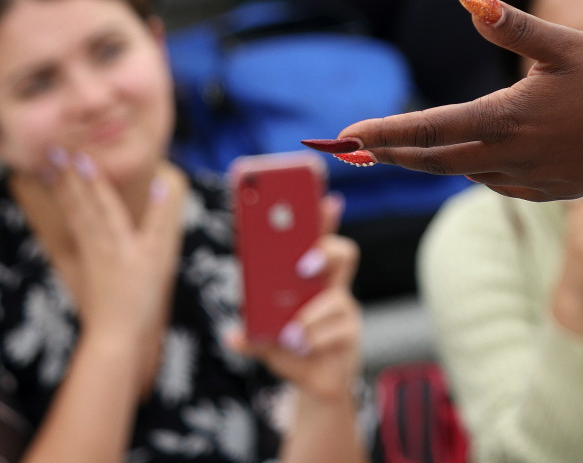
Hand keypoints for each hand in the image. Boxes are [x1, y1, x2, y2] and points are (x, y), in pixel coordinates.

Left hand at [48, 155, 187, 349]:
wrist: (117, 334)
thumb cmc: (140, 295)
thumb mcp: (159, 254)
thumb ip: (160, 217)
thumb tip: (161, 184)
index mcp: (116, 236)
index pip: (100, 198)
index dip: (89, 174)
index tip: (76, 151)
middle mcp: (97, 241)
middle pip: (79, 203)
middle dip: (66, 176)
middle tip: (51, 152)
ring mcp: (87, 254)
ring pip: (73, 215)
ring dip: (61, 191)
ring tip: (48, 172)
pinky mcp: (84, 267)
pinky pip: (72, 232)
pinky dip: (66, 214)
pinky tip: (64, 209)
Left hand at [230, 195, 361, 402]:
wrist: (316, 383)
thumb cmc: (292, 349)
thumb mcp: (265, 339)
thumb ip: (251, 335)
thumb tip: (232, 334)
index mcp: (311, 280)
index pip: (320, 241)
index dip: (325, 219)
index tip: (328, 199)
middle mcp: (333, 289)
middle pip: (345, 254)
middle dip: (326, 252)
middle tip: (303, 266)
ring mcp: (345, 311)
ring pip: (336, 298)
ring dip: (308, 317)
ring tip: (289, 335)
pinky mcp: (350, 334)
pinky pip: (335, 330)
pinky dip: (311, 339)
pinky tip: (299, 348)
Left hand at [314, 0, 582, 198]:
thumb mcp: (565, 44)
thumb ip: (512, 25)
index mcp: (507, 121)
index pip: (427, 130)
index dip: (382, 132)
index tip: (345, 133)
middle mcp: (510, 160)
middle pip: (433, 161)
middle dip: (390, 152)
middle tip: (351, 147)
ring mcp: (528, 182)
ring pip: (462, 174)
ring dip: (428, 161)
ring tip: (398, 151)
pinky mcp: (547, 192)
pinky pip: (495, 183)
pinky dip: (471, 170)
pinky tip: (470, 158)